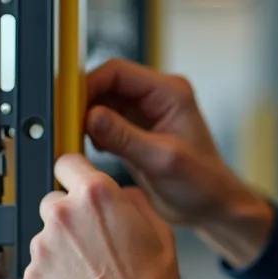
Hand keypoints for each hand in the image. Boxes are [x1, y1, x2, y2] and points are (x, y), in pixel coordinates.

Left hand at [22, 153, 179, 278]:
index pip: (68, 162)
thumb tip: (124, 195)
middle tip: (92, 243)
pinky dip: (53, 277)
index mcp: (96, 196)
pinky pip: (39, 269)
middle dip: (70, 217)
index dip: (75, 173)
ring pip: (46, 238)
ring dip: (61, 250)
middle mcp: (64, 216)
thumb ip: (134, 203)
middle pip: (54, 202)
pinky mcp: (31, 278)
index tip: (75, 182)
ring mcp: (44, 248)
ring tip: (89, 274)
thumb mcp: (159, 232)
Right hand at [84, 59, 272, 267]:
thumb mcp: (162, 160)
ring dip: (85, 119)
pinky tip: (91, 150)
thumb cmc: (202, 183)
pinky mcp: (134, 132)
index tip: (68, 104)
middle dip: (83, 102)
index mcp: (169, 92)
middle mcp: (156, 97)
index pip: (118, 72)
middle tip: (65, 124)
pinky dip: (91, 134)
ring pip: (101, 103)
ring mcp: (144, 114)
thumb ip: (125, 137)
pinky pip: (103, 123)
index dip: (89, 84)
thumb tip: (90, 116)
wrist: (212, 206)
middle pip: (106, 84)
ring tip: (75, 139)